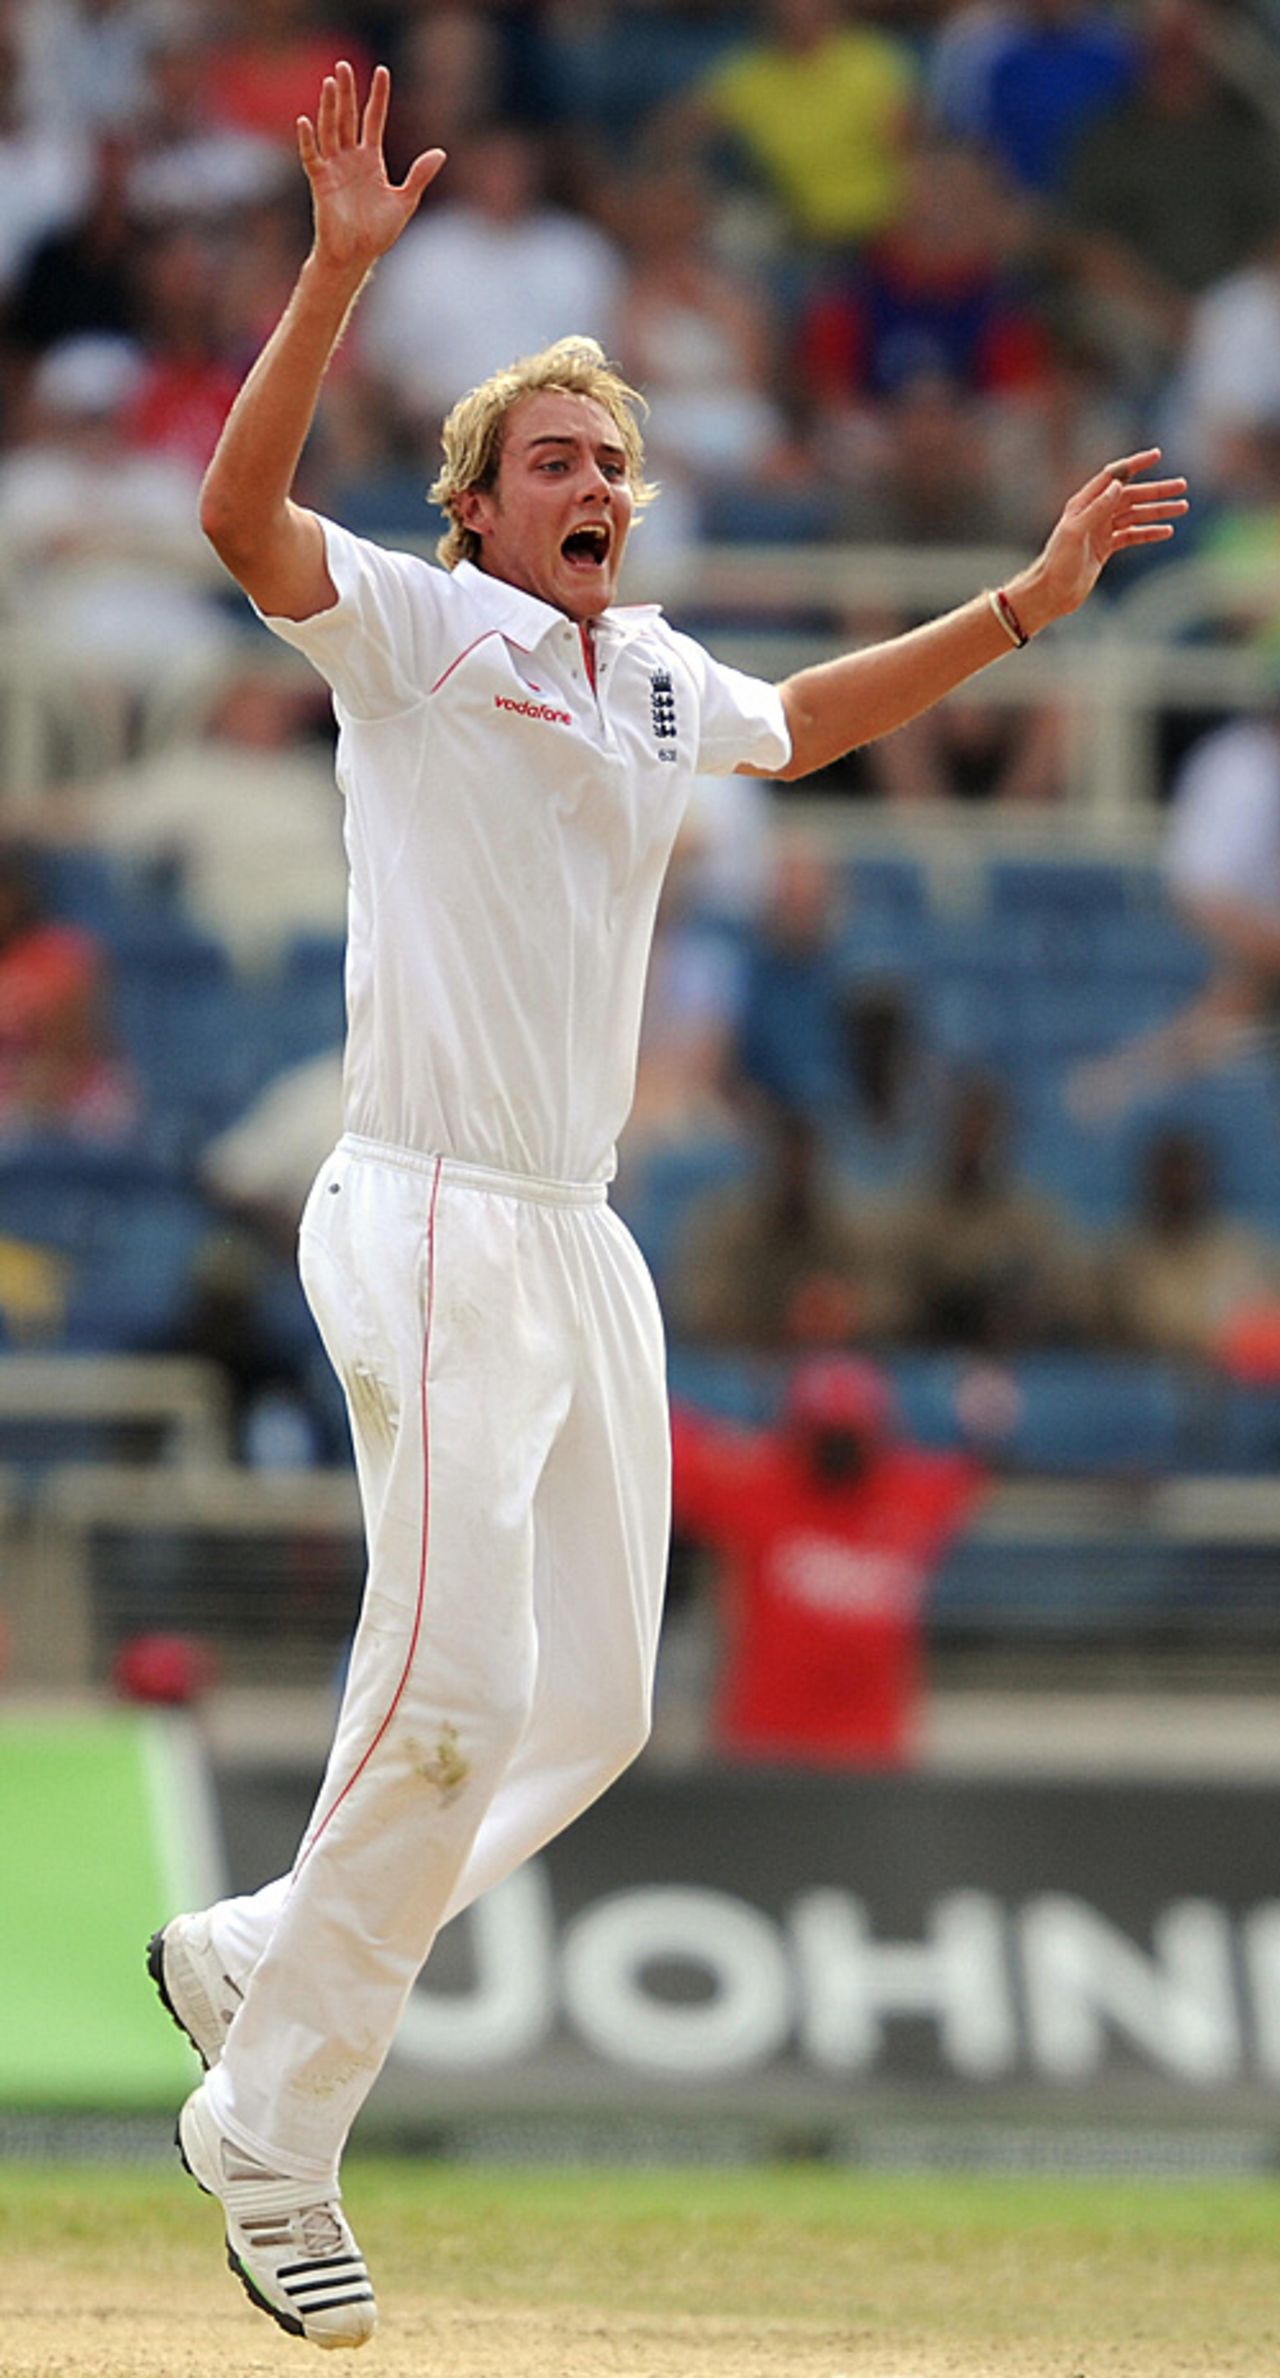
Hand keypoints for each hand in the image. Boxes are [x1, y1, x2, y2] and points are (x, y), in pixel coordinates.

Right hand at [298, 61, 444, 276]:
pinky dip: (307, 140)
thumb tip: (441, 153)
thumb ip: (419, 176)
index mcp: (370, 160)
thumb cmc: (377, 233)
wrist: (356, 257)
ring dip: (329, 107)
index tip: (382, 71)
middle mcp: (350, 158)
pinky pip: (312, 157)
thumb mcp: (405, 201)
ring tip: (330, 82)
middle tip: (344, 64)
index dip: (378, 96)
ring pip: (330, 130)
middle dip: (347, 92)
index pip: (373, 119)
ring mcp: (334, 168)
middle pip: (347, 117)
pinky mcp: (321, 183)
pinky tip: (305, 121)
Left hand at [1014, 448, 1188, 631]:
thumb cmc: (1057, 563)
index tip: (1157, 455)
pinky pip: (1132, 535)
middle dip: (1156, 491)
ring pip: (1135, 515)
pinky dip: (1149, 533)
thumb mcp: (1075, 533)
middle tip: (1182, 486)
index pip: (1114, 476)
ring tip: (1182, 507)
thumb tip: (1118, 485)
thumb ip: (1096, 508)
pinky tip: (1167, 531)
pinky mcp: (1105, 548)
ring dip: (1158, 511)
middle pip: (1131, 495)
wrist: (1051, 593)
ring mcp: (1100, 531)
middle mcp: (1093, 513)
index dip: (1135, 464)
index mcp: (1083, 503)